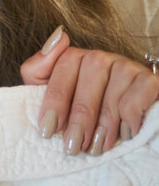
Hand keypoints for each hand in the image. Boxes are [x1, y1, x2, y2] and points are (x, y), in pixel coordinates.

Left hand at [23, 27, 158, 155]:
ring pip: (114, 90)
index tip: (48, 131)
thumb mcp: (48, 93)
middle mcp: (102, 58)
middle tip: (72, 147)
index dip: (54, 100)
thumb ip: (39, 70)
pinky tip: (123, 135)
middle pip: (90, 77)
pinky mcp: (150, 80)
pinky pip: (137, 95)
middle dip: (79, 118)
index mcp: (75, 59)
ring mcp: (127, 67)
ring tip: (95, 148)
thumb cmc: (81, 113)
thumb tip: (57, 37)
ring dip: (104, 125)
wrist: (123, 123)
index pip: (63, 66)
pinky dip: (129, 118)